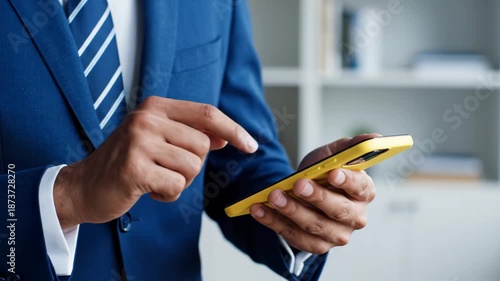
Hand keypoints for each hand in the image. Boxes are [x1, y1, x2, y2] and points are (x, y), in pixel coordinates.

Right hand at [55, 96, 257, 229]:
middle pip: (202, 145)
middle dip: (192, 165)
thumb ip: (191, 133)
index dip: (234, 129)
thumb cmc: (127, 162)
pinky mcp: (134, 169)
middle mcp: (146, 119)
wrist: (85, 185)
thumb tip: (226, 136)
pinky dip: (168, 195)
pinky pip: (176, 185)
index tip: (251, 146)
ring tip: (156, 179)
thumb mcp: (159, 139)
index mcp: (155, 106)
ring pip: (192, 167)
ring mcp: (138, 142)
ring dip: (180, 181)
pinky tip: (148, 190)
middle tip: (167, 169)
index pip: (207, 113)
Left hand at [249, 134, 378, 253]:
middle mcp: (356, 217)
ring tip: (273, 196)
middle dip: (316, 197)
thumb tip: (375, 136)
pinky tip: (259, 210)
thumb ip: (350, 147)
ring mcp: (338, 235)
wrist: (304, 194)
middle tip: (297, 184)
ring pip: (315, 226)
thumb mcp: (333, 155)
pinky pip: (295, 237)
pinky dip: (275, 223)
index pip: (360, 188)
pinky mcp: (318, 246)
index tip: (332, 173)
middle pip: (338, 211)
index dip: (347, 181)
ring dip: (291, 211)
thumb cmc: (323, 173)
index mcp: (364, 192)